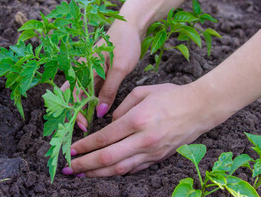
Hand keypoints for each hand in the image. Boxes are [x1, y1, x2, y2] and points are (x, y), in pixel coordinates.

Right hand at [61, 18, 142, 130]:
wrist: (132, 25)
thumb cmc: (125, 42)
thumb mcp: (119, 68)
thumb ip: (109, 90)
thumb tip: (100, 112)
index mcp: (84, 66)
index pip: (72, 94)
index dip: (75, 110)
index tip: (84, 124)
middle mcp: (83, 69)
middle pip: (72, 94)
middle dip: (74, 110)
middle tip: (83, 126)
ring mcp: (90, 70)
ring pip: (81, 92)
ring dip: (83, 106)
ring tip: (88, 122)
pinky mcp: (98, 72)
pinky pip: (91, 89)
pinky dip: (92, 100)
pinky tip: (97, 110)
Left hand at [62, 83, 228, 176]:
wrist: (200, 108)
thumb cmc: (170, 96)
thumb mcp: (142, 93)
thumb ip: (121, 109)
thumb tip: (109, 124)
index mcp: (136, 120)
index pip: (103, 138)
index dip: (84, 146)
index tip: (71, 150)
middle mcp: (142, 140)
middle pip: (107, 158)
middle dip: (84, 165)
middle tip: (68, 168)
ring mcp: (151, 152)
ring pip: (119, 169)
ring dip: (98, 174)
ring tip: (82, 175)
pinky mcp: (158, 158)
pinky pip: (134, 169)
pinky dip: (117, 172)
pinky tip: (105, 172)